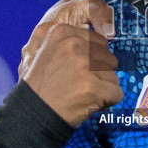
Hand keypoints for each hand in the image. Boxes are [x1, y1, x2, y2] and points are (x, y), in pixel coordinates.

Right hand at [22, 0, 121, 126]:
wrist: (31, 114)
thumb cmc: (42, 86)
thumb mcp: (49, 51)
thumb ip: (73, 43)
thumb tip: (105, 38)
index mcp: (62, 32)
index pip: (100, 42)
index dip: (93, 61)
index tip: (75, 72)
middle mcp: (73, 45)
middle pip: (109, 58)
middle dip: (99, 75)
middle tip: (78, 86)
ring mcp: (83, 66)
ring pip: (113, 77)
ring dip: (102, 89)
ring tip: (80, 95)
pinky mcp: (92, 87)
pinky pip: (116, 94)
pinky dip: (107, 102)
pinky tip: (87, 104)